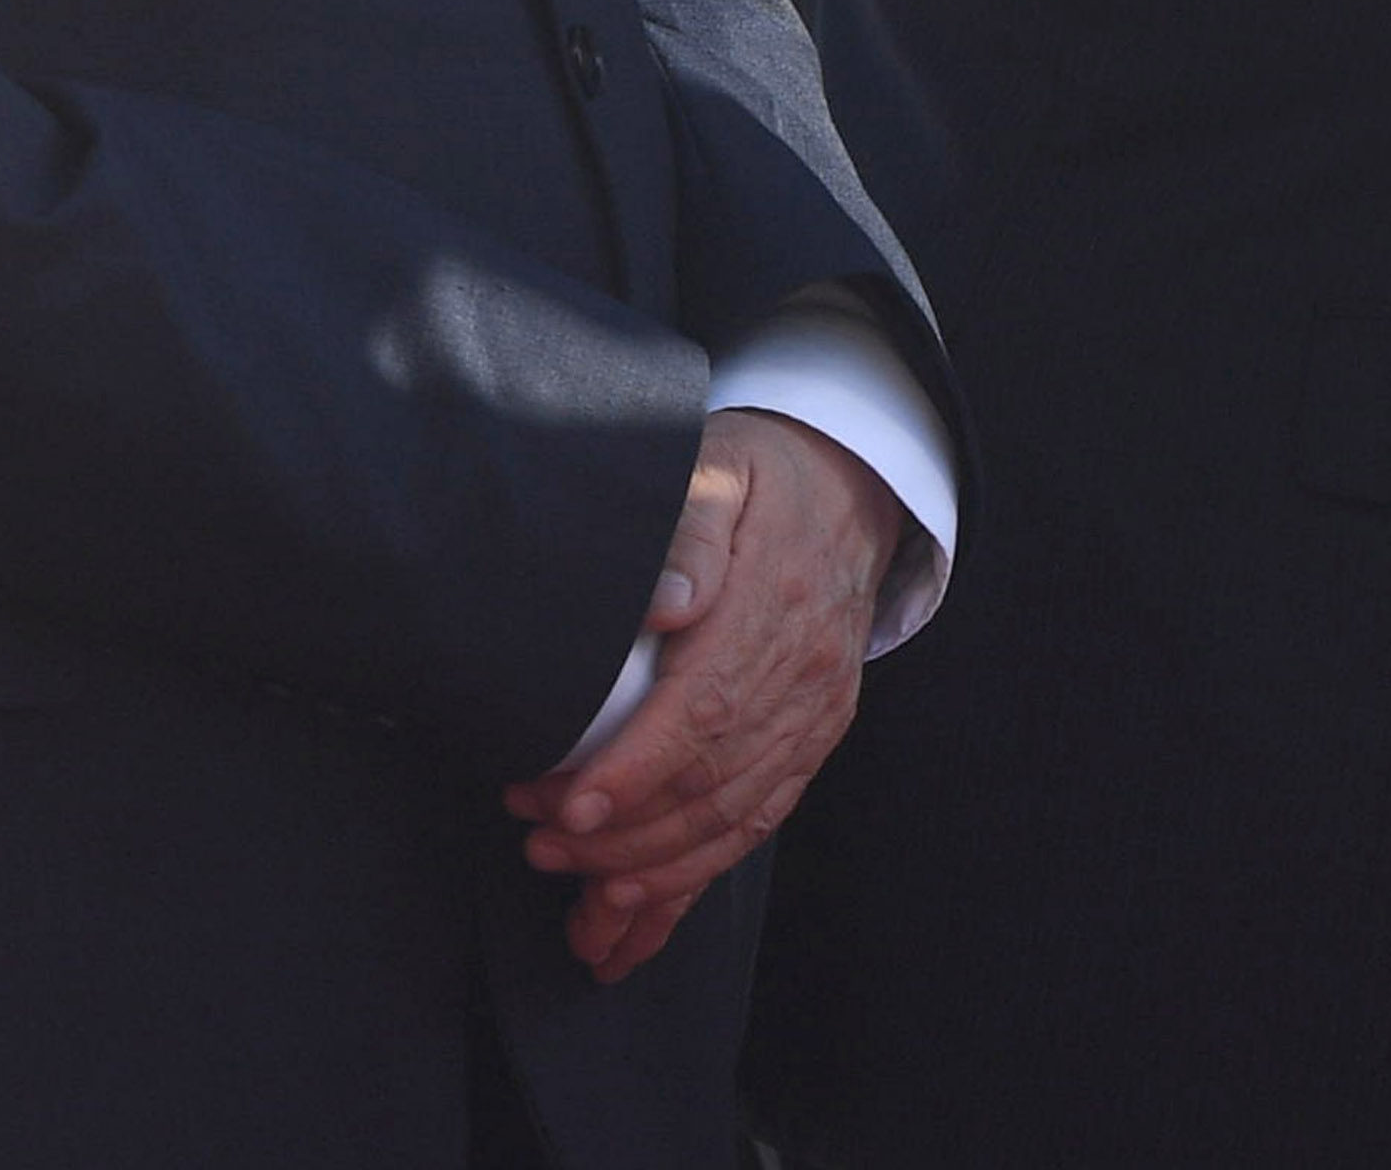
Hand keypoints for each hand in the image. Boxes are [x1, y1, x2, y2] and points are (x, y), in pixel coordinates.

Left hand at [505, 409, 902, 981]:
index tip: (567, 806)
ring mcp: (816, 713)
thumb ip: (692, 531)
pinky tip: (638, 921)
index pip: (709, 708)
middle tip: (539, 847)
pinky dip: (697, 880)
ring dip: (655, 871)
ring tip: (579, 899)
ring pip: (737, 819)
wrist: (852, 487)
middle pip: (716, 780)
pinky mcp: (814, 739)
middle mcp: (807, 673)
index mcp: (778, 605)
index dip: (637, 771)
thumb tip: (666, 603)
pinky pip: (758, 824)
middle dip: (623, 833)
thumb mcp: (722, 469)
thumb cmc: (763, 478)